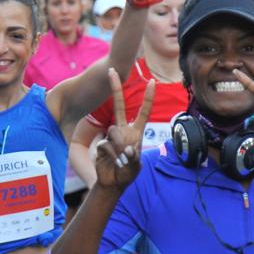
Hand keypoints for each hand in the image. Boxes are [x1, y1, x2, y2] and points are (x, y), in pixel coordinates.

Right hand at [94, 68, 154, 189]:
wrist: (113, 183)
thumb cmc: (128, 173)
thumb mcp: (136, 167)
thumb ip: (134, 157)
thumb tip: (129, 149)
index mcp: (136, 132)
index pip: (144, 112)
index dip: (148, 97)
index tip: (152, 82)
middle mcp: (123, 131)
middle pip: (119, 106)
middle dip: (115, 88)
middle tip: (111, 70)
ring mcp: (111, 137)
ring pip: (114, 132)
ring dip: (120, 148)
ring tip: (123, 160)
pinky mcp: (101, 144)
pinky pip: (106, 145)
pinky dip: (112, 155)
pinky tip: (114, 162)